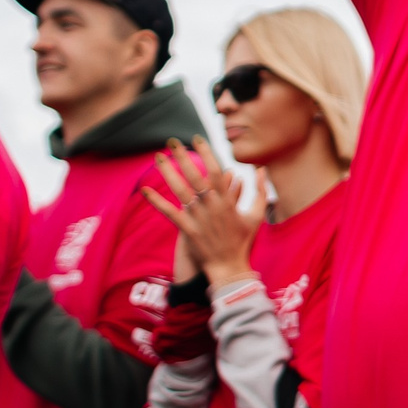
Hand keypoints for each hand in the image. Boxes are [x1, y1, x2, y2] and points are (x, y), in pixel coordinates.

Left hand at [143, 139, 261, 282]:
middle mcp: (212, 207)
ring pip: (180, 191)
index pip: (215, 171)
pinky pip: (170, 213)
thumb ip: (261, 191)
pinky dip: (157, 201)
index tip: (197, 139)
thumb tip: (261, 169)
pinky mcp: (188, 230)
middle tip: (172, 141)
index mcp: (228, 201)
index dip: (206, 153)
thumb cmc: (243, 241)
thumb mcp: (257, 215)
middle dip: (183, 157)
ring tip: (158, 157)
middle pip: (195, 177)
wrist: (230, 268)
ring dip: (168, 173)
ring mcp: (199, 218)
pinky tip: (145, 189)